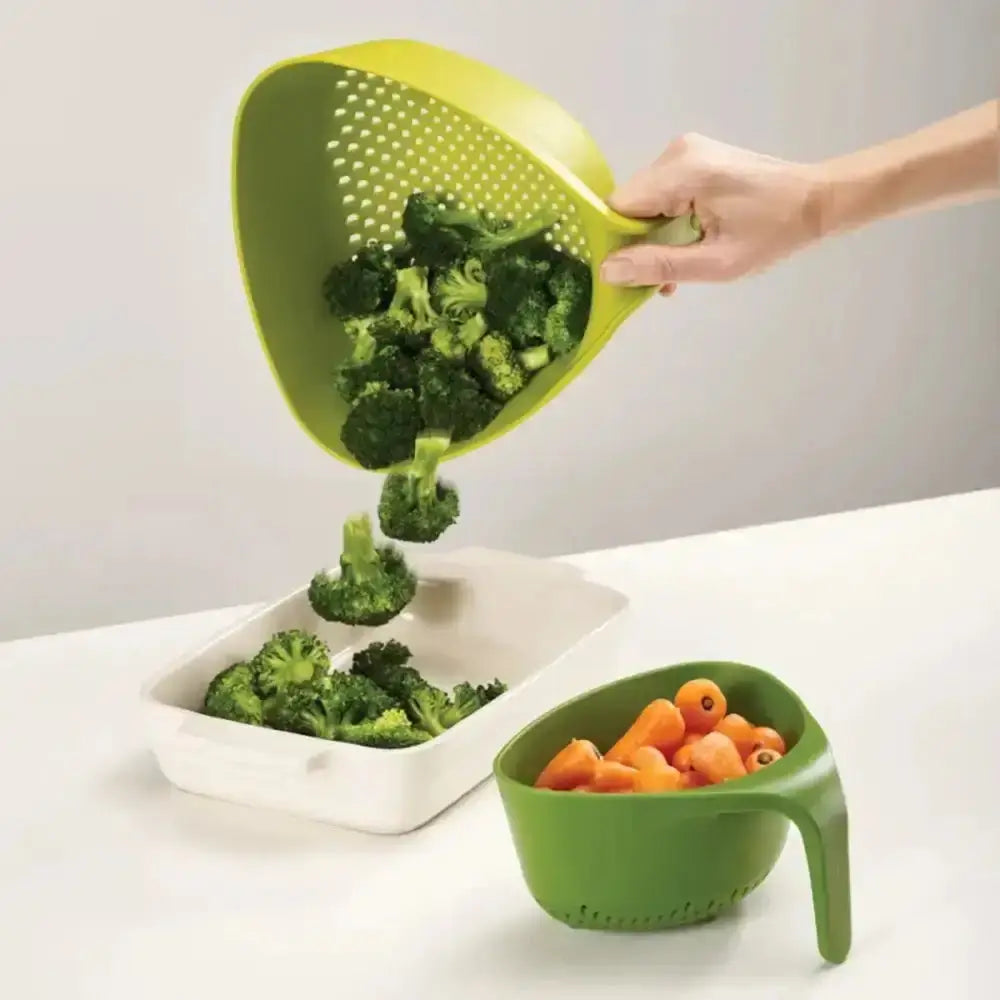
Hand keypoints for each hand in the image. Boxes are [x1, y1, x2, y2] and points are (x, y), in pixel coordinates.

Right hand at [600, 133, 826, 293]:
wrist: (817, 200)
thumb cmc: (774, 234)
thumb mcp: (717, 262)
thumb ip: (660, 265)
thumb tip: (608, 270)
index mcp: (682, 171)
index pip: (618, 206)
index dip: (616, 241)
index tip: (629, 273)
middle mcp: (677, 152)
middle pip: (630, 204)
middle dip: (637, 242)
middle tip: (661, 278)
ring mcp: (685, 151)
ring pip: (644, 202)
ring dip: (653, 236)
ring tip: (679, 266)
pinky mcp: (694, 158)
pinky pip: (661, 194)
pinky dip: (666, 222)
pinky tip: (685, 244)